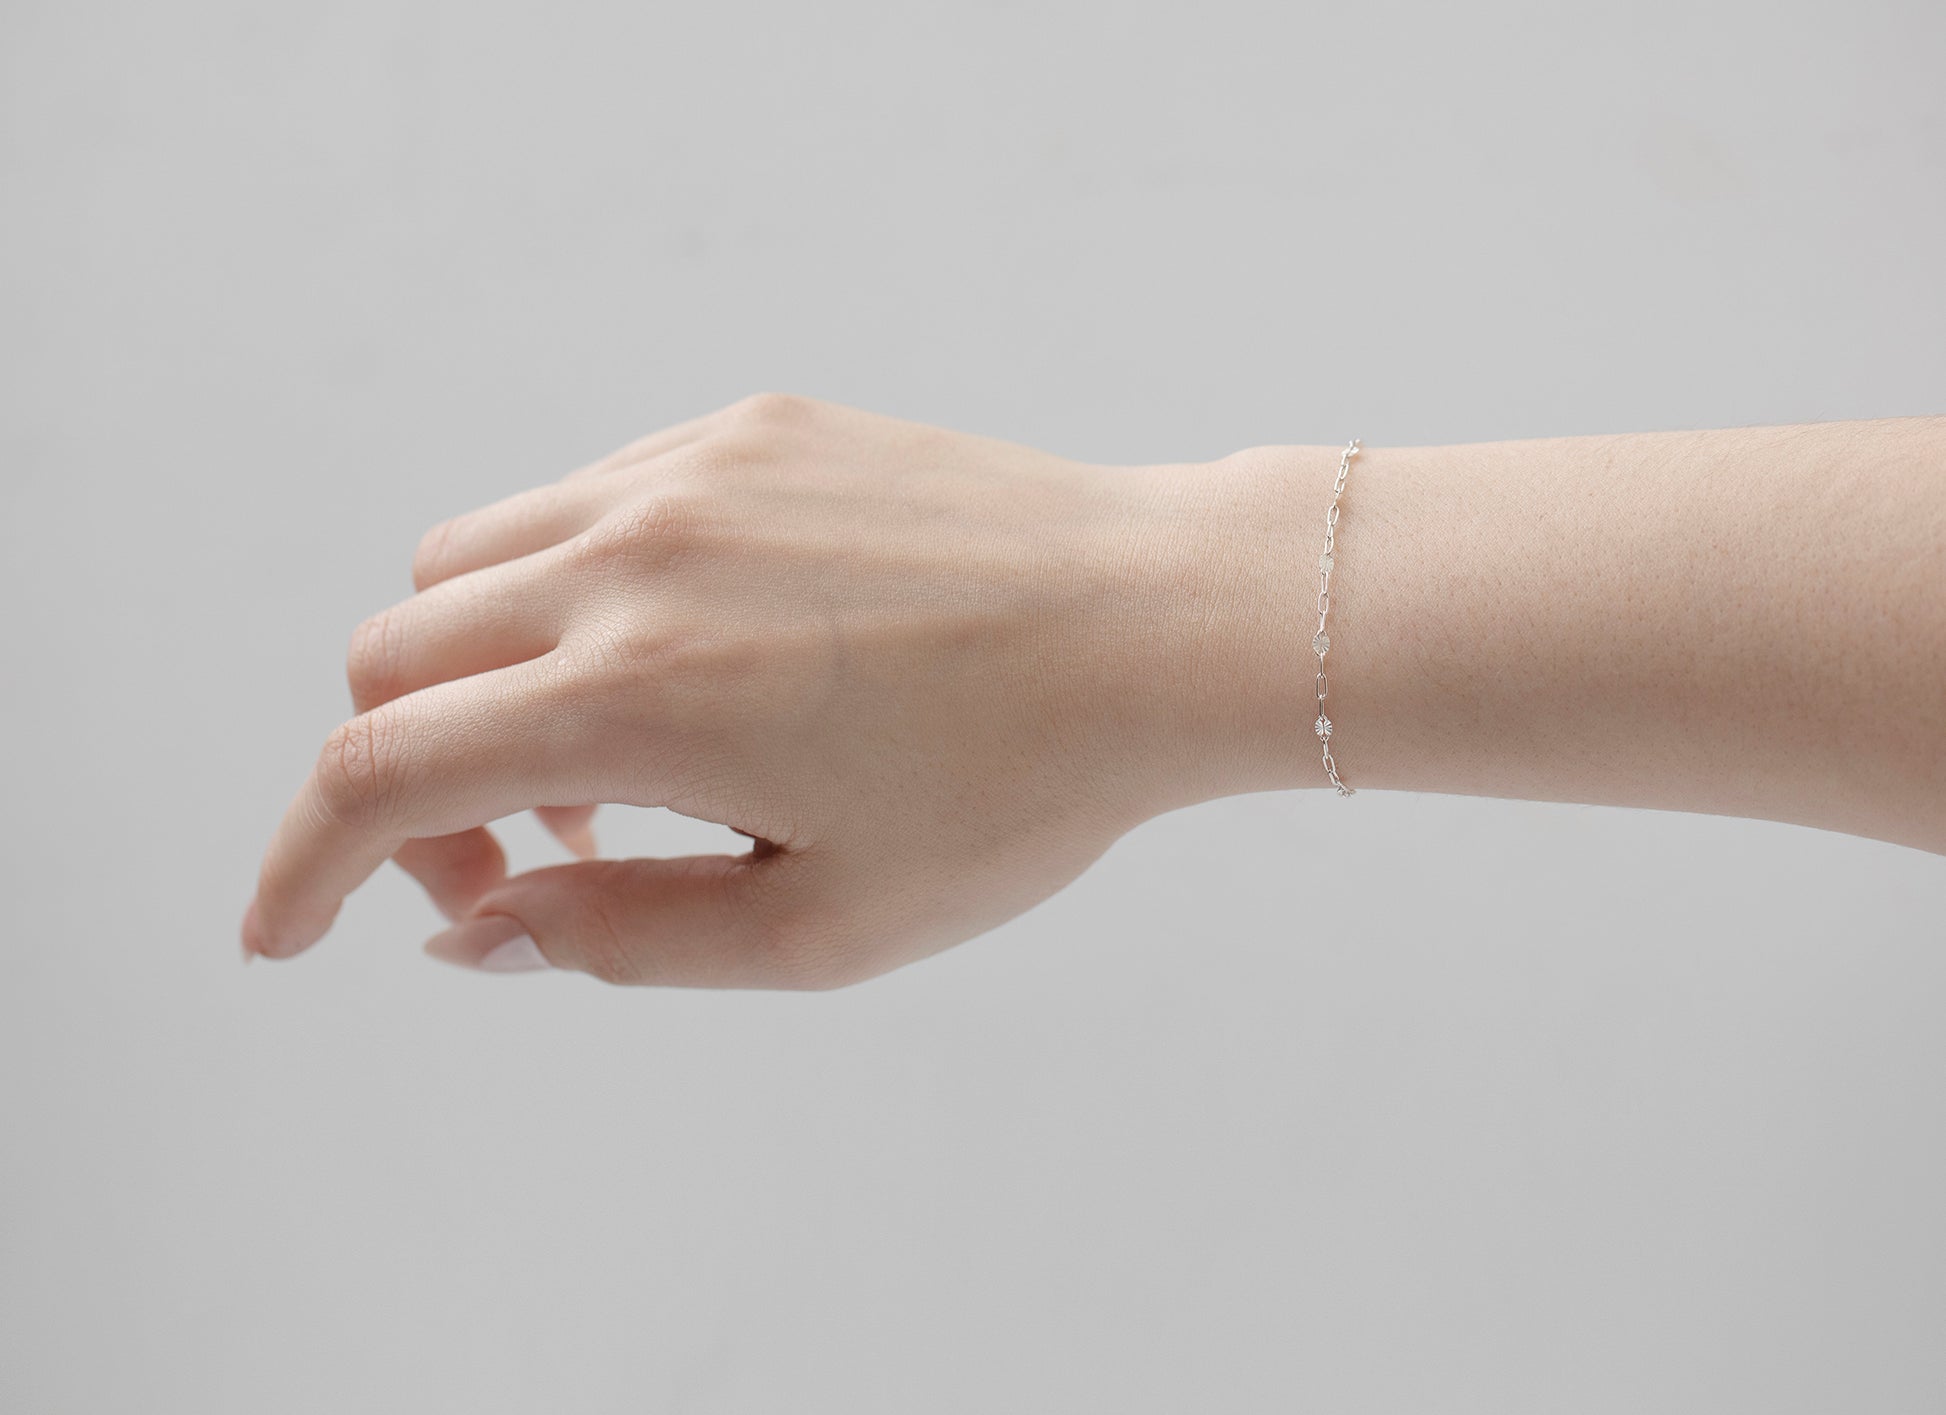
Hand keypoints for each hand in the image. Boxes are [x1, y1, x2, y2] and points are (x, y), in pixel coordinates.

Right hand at [240, 393, 1285, 986]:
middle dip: (403, 784)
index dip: (302, 870)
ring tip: (611, 765)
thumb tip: (475, 934)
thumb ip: (616, 936)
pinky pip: (583, 500)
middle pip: (392, 657)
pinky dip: (569, 592)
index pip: (377, 776)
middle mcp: (631, 560)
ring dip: (480, 677)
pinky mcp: (749, 425)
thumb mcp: (821, 927)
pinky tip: (686, 659)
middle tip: (519, 865)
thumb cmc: (1018, 793)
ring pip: (469, 563)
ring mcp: (687, 472)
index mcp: (637, 699)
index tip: (289, 932)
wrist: (1157, 624)